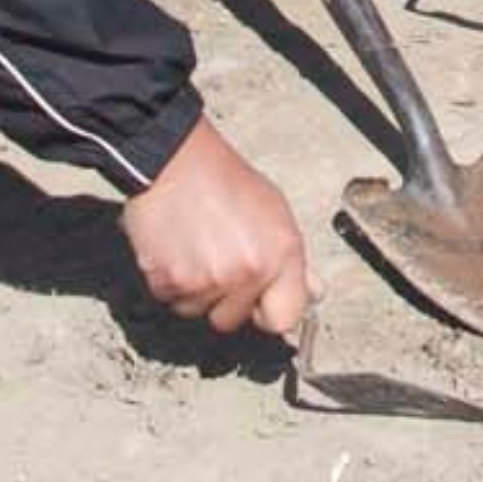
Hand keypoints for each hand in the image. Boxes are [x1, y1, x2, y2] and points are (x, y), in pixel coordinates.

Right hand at [120, 116, 317, 335]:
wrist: (177, 161)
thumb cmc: (226, 182)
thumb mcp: (276, 212)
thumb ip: (294, 260)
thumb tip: (313, 292)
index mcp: (281, 255)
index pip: (285, 319)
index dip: (270, 313)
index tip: (260, 304)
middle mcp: (248, 271)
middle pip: (234, 320)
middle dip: (226, 300)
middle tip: (220, 261)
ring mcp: (207, 278)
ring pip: (198, 311)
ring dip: (195, 290)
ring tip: (197, 249)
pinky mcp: (169, 279)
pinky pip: (170, 298)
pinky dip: (170, 281)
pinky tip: (178, 249)